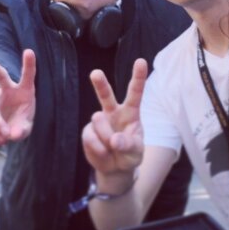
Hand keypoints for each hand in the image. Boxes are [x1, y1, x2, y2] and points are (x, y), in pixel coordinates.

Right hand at [0, 50, 35, 144]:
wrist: (6, 122)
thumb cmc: (20, 118)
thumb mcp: (26, 125)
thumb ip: (23, 130)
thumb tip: (11, 135)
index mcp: (25, 90)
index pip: (27, 75)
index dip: (29, 64)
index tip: (29, 51)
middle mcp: (9, 90)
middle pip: (1, 77)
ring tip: (5, 135)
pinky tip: (0, 136)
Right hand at [81, 59, 147, 183]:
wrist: (115, 168)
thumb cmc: (130, 155)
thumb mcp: (136, 152)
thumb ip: (128, 145)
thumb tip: (114, 140)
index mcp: (130, 112)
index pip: (135, 93)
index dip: (138, 77)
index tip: (141, 61)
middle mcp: (113, 112)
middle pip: (105, 95)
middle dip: (100, 84)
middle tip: (95, 73)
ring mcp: (98, 121)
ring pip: (98, 122)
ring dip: (105, 138)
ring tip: (112, 149)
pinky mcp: (87, 132)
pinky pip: (90, 139)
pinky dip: (98, 150)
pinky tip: (104, 153)